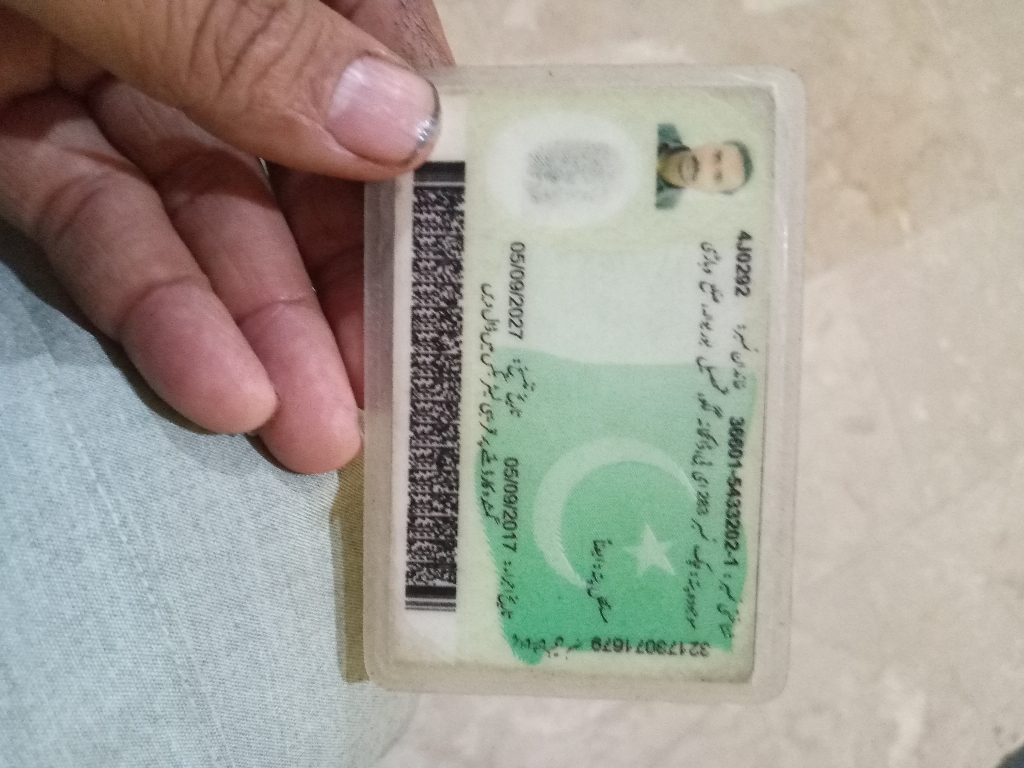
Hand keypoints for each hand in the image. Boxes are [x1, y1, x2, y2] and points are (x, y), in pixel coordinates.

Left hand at [0, 0, 452, 472]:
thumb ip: (249, 36)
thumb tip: (406, 133)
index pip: (377, 37)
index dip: (428, 150)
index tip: (469, 260)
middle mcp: (201, 25)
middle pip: (301, 156)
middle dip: (345, 280)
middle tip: (391, 388)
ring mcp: (107, 81)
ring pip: (204, 212)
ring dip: (260, 328)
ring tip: (313, 436)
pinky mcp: (22, 140)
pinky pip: (97, 224)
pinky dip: (151, 306)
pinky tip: (215, 389)